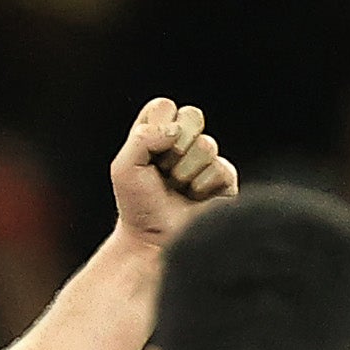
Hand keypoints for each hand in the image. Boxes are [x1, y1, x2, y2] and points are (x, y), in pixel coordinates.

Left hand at [109, 99, 235, 250]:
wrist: (153, 244)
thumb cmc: (137, 207)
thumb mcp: (124, 168)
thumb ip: (142, 137)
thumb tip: (176, 130)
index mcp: (160, 133)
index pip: (164, 106)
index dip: (155, 129)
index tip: (147, 156)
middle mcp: (185, 142)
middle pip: (192, 115)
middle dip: (174, 147)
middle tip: (164, 171)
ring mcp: (207, 159)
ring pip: (206, 144)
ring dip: (185, 172)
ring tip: (178, 190)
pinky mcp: (226, 179)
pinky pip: (220, 168)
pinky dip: (202, 187)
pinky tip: (194, 199)